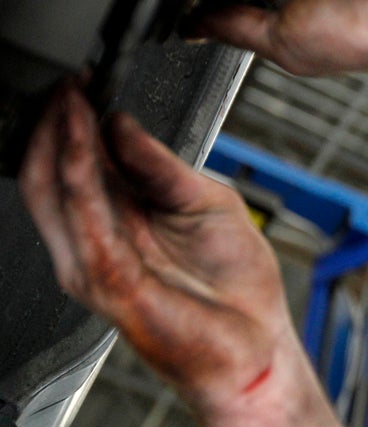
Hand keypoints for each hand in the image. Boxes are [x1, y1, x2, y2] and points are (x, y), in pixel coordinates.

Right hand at [18, 86, 286, 407]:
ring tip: (70, 98)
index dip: (73, 122)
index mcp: (118, 224)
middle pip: (50, 175)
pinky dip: (80, 172)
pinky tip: (85, 139)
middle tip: (68, 82)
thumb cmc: (237, 288)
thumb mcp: (207, 203)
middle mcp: (97, 243)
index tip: (86, 81)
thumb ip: (161, 166)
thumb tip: (121, 124)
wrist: (257, 346)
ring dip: (60, 139)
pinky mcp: (107, 280)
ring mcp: (95, 264)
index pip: (76, 166)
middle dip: (55, 124)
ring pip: (55, 191)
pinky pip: (84, 217)